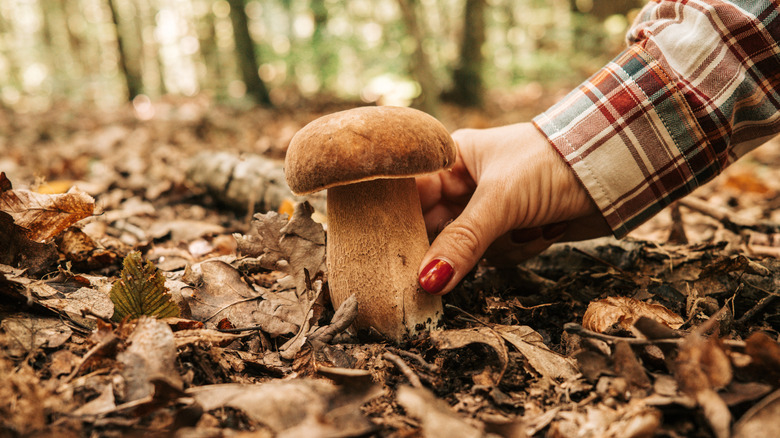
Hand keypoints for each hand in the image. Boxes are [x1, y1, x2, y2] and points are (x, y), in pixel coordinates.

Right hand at [416, 122, 609, 294]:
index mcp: (452, 160)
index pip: (410, 195)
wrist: (615, 171)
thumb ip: (462, 241)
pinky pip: (496, 257)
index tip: (387, 254)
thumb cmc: (551, 163)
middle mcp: (465, 186)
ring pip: (468, 250)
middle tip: (444, 268)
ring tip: (527, 227)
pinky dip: (518, 250)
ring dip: (497, 248)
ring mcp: (490, 211)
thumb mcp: (500, 199)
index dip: (398, 224)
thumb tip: (427, 281)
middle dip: (449, 248)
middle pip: (436, 229)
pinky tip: (543, 230)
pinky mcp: (513, 231)